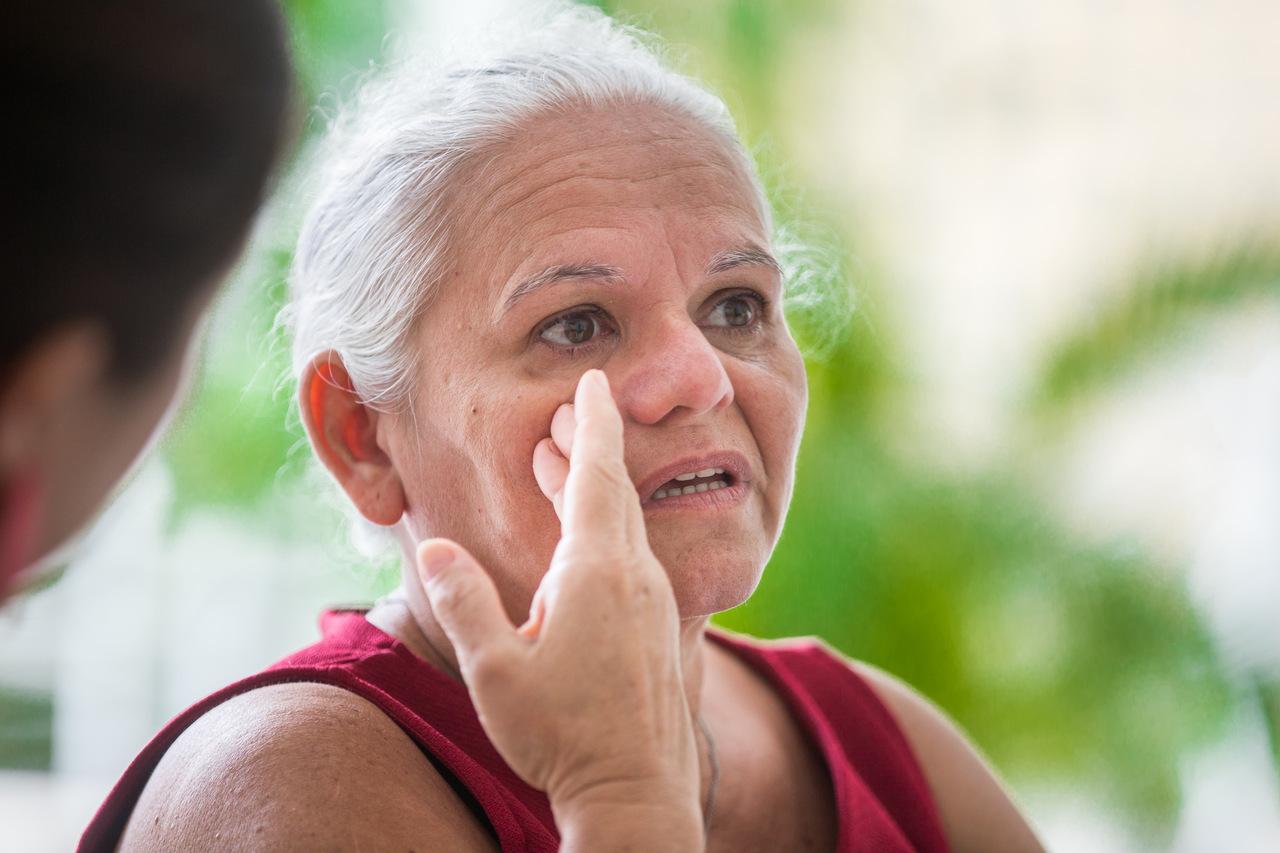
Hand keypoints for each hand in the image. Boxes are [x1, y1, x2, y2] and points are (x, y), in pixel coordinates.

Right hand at [417, 370, 702, 849]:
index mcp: (598, 572)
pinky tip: (582, 548)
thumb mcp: (495, 671)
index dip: (593, 424)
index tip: (594, 382)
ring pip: (622, 526)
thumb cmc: (563, 736)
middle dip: (586, 447)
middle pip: (612, 492)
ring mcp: (653, 604)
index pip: (597, 475)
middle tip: (562, 414)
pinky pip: (631, 558)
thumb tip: (435, 548)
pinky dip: (604, 531)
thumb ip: (464, 602)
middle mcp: (636, 577)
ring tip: (556, 466)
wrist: (638, 796)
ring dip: (591, 490)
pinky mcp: (658, 630)